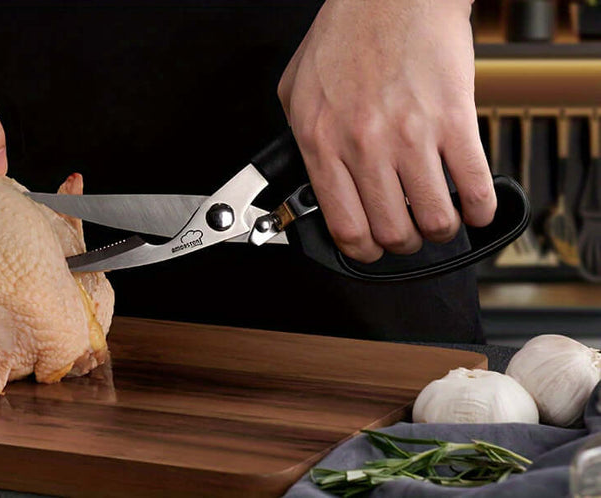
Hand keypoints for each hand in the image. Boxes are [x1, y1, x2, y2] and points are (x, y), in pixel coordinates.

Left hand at [277, 0, 495, 262]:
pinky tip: (478, 206)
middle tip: (408, 233)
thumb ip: (303, 141)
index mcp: (321, 142)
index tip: (372, 250)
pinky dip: (482, 208)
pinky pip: (475, 186)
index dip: (363, 251)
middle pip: (391, 232)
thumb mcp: (297, 92)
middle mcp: (364, 144)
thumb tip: (311, 183)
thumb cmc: (347, 35)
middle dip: (404, 244)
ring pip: (434, 220)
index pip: (344, 226)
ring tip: (441, 219)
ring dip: (443, 230)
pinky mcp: (454, 120)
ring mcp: (411, 135)